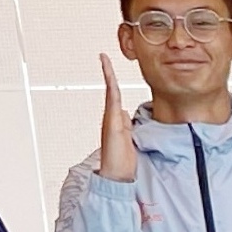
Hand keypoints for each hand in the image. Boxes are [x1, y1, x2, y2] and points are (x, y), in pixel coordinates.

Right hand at [98, 53, 137, 182]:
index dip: (112, 80)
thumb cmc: (122, 160)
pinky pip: (112, 102)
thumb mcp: (128, 138)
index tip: (108, 67)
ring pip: (111, 92)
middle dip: (107, 72)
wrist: (116, 175)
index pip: (115, 95)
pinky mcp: (111, 124)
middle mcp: (111, 117)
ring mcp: (110, 119)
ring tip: (105, 60)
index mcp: (115, 120)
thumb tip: (123, 114)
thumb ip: (124, 125)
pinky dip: (111, 89)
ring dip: (108, 76)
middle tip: (103, 56)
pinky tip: (111, 79)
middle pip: (110, 89)